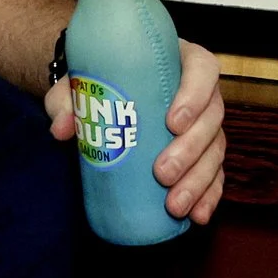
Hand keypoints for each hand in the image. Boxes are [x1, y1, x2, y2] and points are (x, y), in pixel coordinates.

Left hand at [46, 40, 226, 224]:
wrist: (100, 93)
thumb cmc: (96, 80)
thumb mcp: (78, 83)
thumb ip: (66, 100)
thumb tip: (63, 129)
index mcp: (179, 62)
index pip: (202, 69)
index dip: (195, 95)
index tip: (172, 122)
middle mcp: (200, 92)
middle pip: (211, 118)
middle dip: (190, 150)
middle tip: (162, 173)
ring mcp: (203, 124)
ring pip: (215, 150)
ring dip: (198, 181)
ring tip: (174, 205)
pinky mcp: (202, 152)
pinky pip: (214, 173)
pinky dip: (208, 195)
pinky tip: (198, 215)